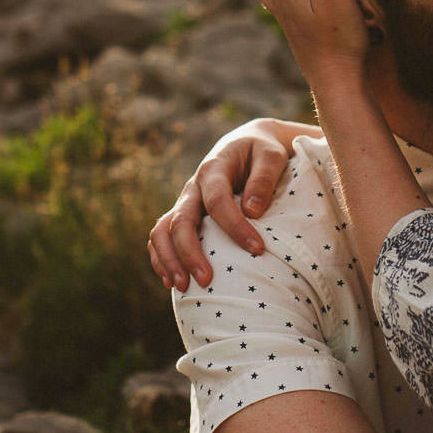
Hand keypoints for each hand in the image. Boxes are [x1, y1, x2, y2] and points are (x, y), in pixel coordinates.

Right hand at [147, 118, 313, 289]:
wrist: (247, 144)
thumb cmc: (262, 152)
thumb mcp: (271, 156)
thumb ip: (264, 179)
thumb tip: (252, 210)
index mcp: (214, 168)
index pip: (217, 200)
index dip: (235, 226)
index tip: (258, 249)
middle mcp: (193, 187)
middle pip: (181, 220)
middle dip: (190, 252)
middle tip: (207, 281)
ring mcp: (185, 202)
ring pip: (162, 231)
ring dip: (169, 260)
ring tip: (184, 288)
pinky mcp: (184, 215)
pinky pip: (161, 237)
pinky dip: (161, 259)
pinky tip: (170, 282)